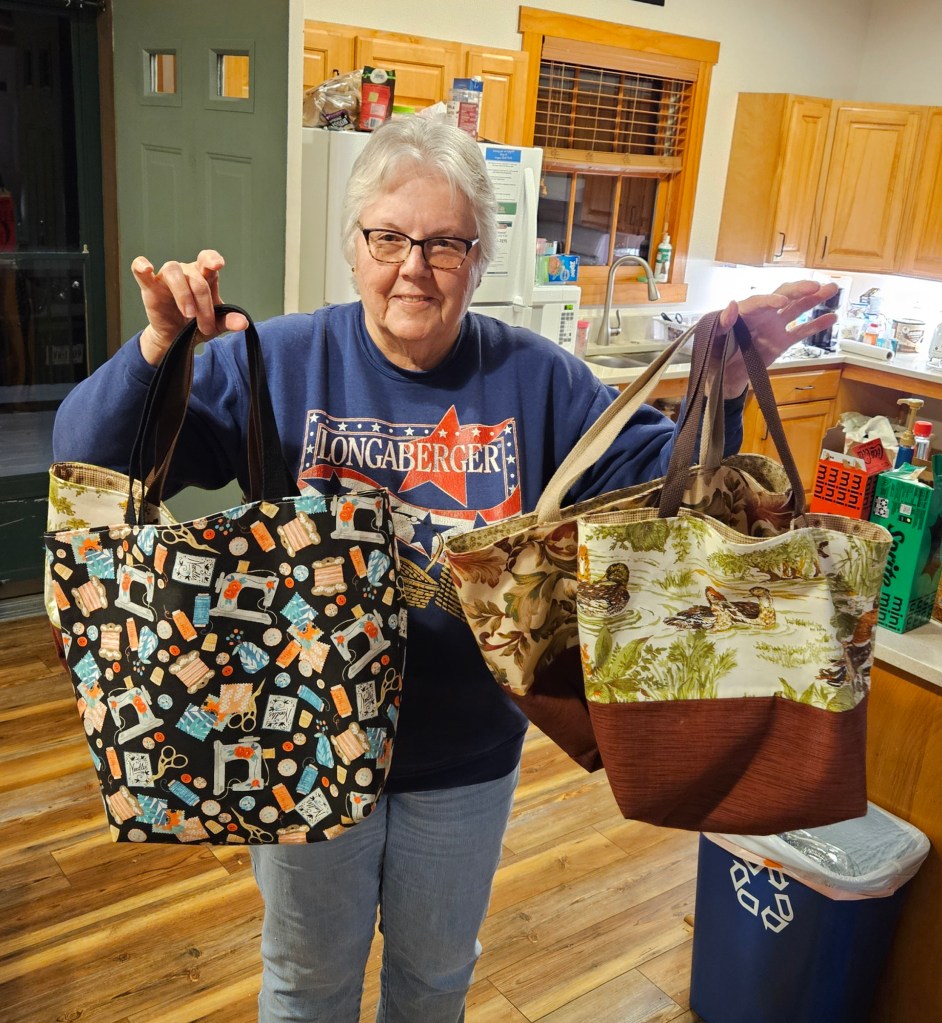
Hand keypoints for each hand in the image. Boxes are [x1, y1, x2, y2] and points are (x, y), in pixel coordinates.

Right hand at [131, 249, 248, 365]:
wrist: (177, 339)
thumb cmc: (198, 325)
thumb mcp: (216, 325)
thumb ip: (228, 321)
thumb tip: (243, 323)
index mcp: (204, 276)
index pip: (207, 259)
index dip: (212, 259)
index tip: (218, 265)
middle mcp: (186, 272)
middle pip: (196, 278)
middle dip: (204, 304)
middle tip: (205, 326)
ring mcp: (167, 278)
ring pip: (174, 271)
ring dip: (184, 294)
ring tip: (189, 315)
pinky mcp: (150, 287)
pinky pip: (141, 270)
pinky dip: (141, 266)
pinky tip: (146, 268)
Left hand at [717, 280, 838, 397]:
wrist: (723, 376)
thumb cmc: (714, 354)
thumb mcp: (713, 338)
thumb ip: (722, 322)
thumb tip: (732, 304)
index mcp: (744, 312)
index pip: (759, 302)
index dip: (771, 299)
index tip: (782, 301)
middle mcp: (762, 315)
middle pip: (784, 296)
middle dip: (800, 289)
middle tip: (816, 286)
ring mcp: (774, 327)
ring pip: (797, 309)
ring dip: (814, 299)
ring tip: (832, 289)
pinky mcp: (782, 342)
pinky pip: (801, 332)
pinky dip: (816, 325)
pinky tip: (831, 317)